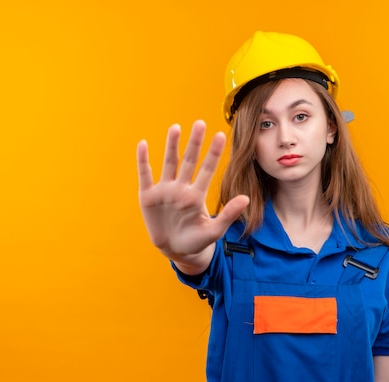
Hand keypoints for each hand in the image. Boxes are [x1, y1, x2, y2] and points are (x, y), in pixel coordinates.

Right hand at [136, 120, 248, 272]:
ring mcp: (165, 191)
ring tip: (176, 128)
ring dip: (171, 145)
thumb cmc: (196, 241)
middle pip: (189, 161)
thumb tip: (246, 198)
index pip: (207, 169)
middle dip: (194, 143)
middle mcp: (181, 188)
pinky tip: (142, 144)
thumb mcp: (214, 231)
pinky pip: (145, 175)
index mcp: (197, 195)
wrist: (175, 251)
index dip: (213, 153)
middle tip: (200, 123)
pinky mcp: (148, 197)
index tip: (220, 135)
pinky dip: (143, 161)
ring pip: (169, 163)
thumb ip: (228, 214)